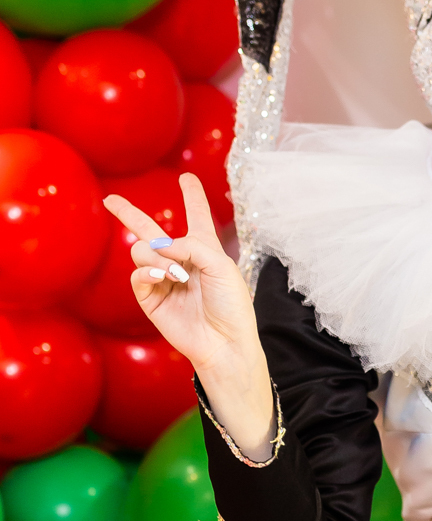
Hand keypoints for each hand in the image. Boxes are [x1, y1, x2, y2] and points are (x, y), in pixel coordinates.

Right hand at [104, 173, 275, 459]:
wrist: (224, 342)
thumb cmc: (231, 305)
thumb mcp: (221, 266)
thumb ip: (191, 246)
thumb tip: (158, 245)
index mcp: (205, 250)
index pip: (197, 218)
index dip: (193, 197)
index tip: (187, 178)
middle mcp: (182, 262)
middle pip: (152, 232)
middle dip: (130, 214)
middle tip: (111, 199)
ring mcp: (164, 280)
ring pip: (142, 251)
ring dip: (156, 256)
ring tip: (175, 273)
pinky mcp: (151, 298)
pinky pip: (138, 275)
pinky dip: (149, 272)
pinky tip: (163, 277)